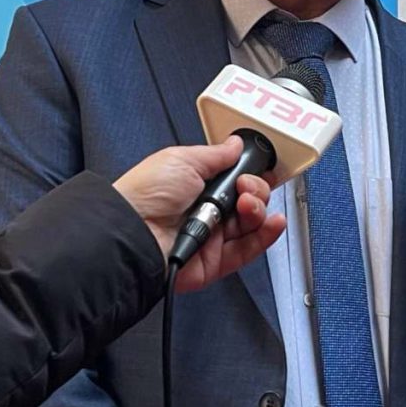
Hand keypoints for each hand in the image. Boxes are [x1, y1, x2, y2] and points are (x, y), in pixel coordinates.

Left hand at [114, 136, 285, 292]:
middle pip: (249, 200)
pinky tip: (272, 222)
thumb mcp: (183, 159)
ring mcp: (212, 236)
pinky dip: (265, 235)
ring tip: (247, 204)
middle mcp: (206, 210)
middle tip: (243, 186)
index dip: (251, 173)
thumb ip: (216, 154)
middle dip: (255, 188)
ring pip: (252, 223)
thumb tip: (234, 145)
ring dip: (258, 209)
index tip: (260, 168)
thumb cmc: (146, 193)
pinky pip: (249, 250)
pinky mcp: (215, 260)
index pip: (235, 178)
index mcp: (197, 184)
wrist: (133, 231)